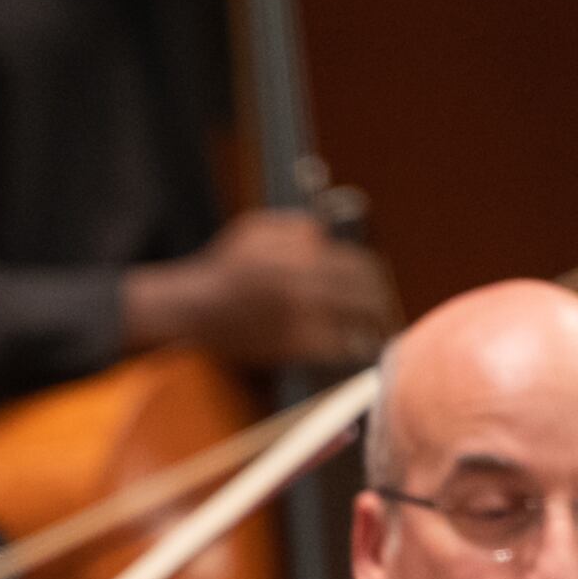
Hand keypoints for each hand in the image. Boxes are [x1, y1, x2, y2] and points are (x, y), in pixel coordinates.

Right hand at [124, 209, 394, 370]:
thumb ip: (296, 228)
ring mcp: (300, 318)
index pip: (358, 265)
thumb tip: (326, 236)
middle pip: (364, 295)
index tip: (379, 288)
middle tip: (385, 314)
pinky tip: (352, 351)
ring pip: (355, 324)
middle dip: (380, 305)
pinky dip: (348, 350)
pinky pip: (334, 349)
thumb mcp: (256, 229)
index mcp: (300, 255)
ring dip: (370, 330)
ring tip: (377, 334)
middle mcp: (305, 285)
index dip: (375, 278)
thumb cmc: (222, 269)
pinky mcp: (291, 346)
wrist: (192, 311)